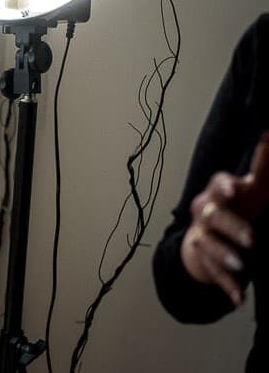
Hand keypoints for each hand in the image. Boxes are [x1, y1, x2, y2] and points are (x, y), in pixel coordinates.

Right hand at [181, 131, 268, 304]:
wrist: (207, 236)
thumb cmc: (239, 207)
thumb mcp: (253, 188)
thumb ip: (264, 165)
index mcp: (220, 192)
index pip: (218, 184)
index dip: (225, 187)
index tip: (235, 189)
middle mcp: (205, 211)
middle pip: (212, 214)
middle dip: (231, 226)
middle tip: (252, 240)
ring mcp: (201, 235)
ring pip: (208, 244)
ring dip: (224, 256)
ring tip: (241, 267)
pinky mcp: (202, 258)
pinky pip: (212, 272)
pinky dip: (226, 286)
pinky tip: (239, 299)